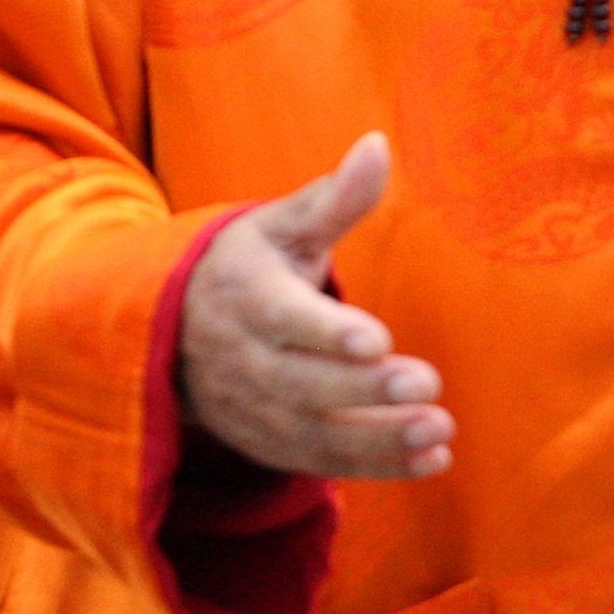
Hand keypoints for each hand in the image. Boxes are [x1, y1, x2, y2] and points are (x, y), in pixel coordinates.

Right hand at [176, 133, 452, 480]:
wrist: (173, 327)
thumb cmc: (247, 264)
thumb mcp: (280, 224)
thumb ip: (334, 198)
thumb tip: (378, 145)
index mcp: (244, 293)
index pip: (282, 317)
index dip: (326, 331)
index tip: (376, 339)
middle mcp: (241, 357)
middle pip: (301, 383)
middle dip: (364, 389)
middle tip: (428, 385)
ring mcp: (251, 407)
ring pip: (314, 432)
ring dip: (379, 438)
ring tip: (440, 432)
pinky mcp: (267, 443)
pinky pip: (320, 463)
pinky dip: (375, 467)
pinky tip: (431, 460)